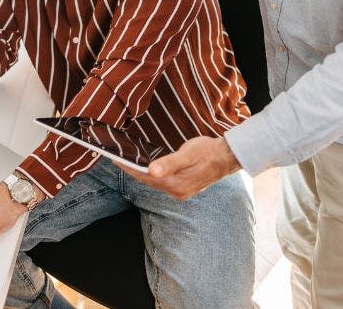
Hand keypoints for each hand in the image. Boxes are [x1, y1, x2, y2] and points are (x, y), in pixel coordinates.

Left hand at [119, 136, 239, 199]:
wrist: (227, 157)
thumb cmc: (208, 151)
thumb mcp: (188, 154)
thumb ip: (170, 163)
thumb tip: (151, 170)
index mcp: (176, 185)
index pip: (145, 177)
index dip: (129, 168)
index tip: (115, 159)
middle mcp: (177, 192)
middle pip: (148, 181)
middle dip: (132, 171)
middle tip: (117, 159)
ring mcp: (181, 192)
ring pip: (154, 183)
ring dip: (141, 173)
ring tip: (128, 163)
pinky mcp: (184, 188)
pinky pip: (162, 182)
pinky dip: (152, 175)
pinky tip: (148, 168)